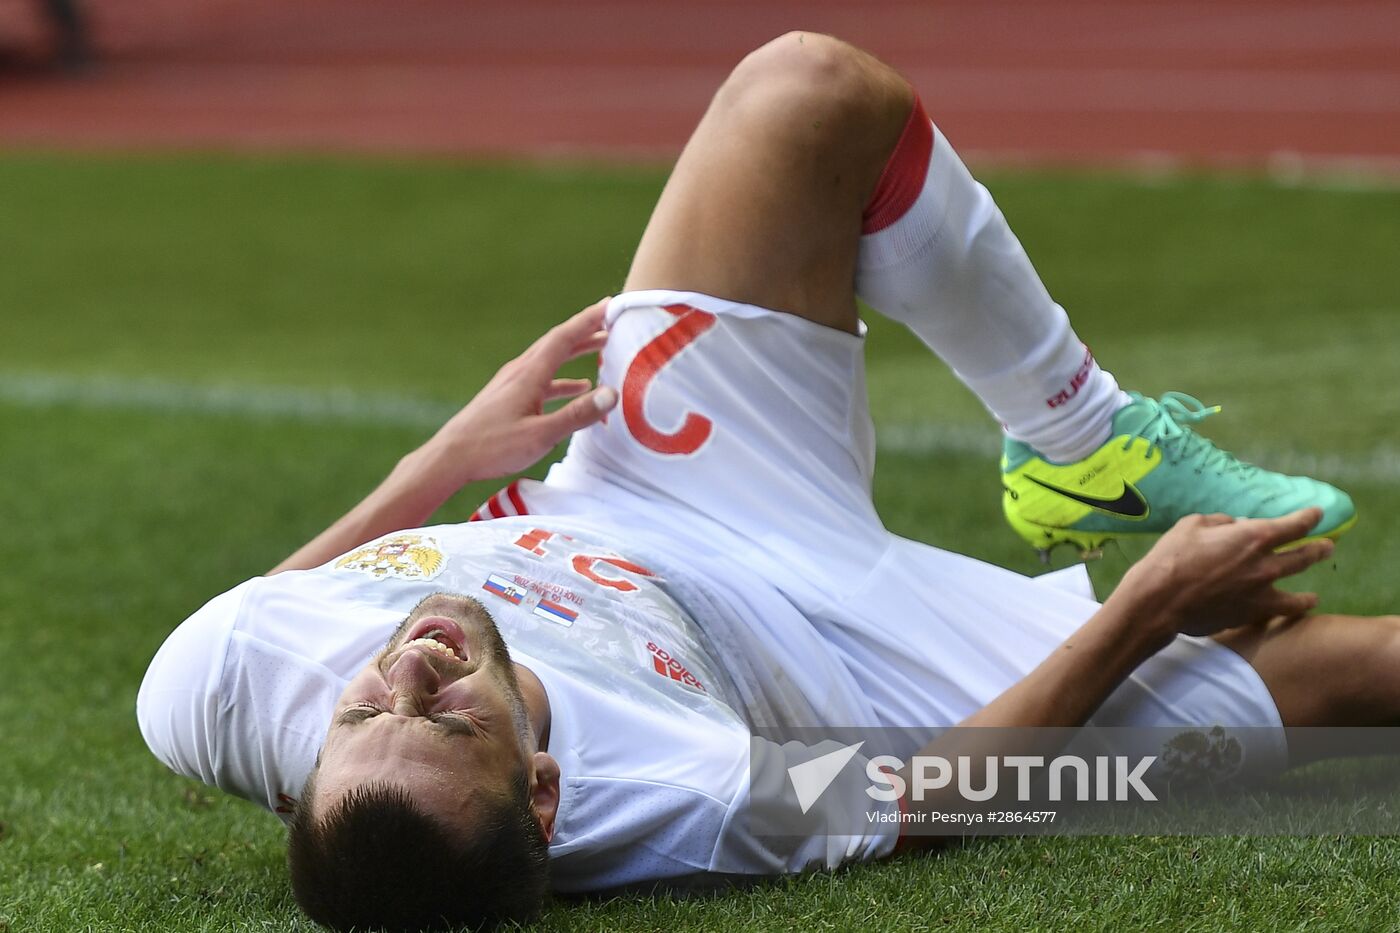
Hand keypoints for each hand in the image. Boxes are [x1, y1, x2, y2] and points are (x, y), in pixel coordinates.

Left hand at [421, 298, 616, 487]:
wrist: (451, 456)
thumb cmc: (492, 446)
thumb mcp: (541, 435)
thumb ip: (577, 414)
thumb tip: (611, 394)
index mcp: (529, 374)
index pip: (564, 338)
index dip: (588, 320)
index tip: (609, 306)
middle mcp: (520, 371)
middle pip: (558, 343)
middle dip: (585, 330)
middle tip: (610, 321)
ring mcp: (512, 383)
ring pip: (550, 359)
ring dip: (576, 351)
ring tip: (600, 346)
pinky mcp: (508, 396)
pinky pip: (542, 379)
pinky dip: (563, 378)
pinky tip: (576, 387)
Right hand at [1112, 507, 1334, 637]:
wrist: (1161, 600)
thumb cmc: (1172, 557)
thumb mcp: (1192, 525)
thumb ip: (1220, 524)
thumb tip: (1233, 527)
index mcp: (1254, 537)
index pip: (1294, 525)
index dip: (1309, 517)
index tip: (1317, 513)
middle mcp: (1266, 565)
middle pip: (1304, 557)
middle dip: (1318, 549)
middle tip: (1327, 547)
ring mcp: (1261, 594)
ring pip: (1297, 594)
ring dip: (1308, 593)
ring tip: (1314, 596)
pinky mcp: (1250, 615)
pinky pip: (1277, 613)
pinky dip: (1284, 613)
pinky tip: (1285, 615)